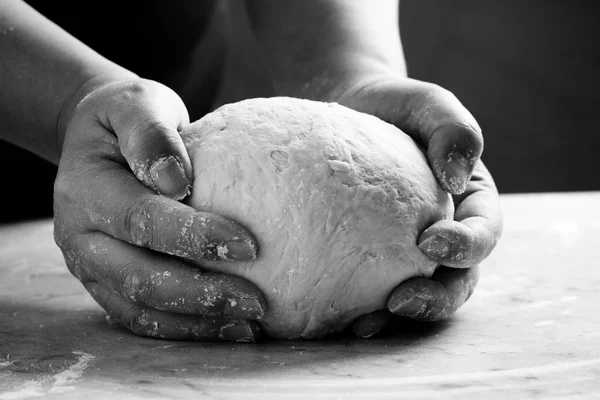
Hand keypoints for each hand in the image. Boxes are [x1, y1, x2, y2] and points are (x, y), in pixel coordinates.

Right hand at [53, 76, 265, 341]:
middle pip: (139, 276)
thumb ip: (151, 135)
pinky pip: (142, 317)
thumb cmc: (127, 118)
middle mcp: (81, 236)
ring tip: (249, 324)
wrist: (97, 140)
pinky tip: (227, 328)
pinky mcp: (107, 284)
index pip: (142, 219)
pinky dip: (184, 329)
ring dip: (196, 321)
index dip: (194, 236)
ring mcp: (91, 266)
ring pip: (140, 308)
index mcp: (85, 190)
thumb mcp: (138, 104)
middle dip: (201, 294)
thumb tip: (176, 180)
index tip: (249, 246)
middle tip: (257, 301)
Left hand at [325, 77, 502, 337]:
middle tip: (401, 302)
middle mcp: (443, 234)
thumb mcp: (428, 104)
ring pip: (415, 294)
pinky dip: (357, 305)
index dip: (467, 246)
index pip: (483, 232)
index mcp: (469, 203)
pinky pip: (369, 288)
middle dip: (435, 299)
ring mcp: (404, 251)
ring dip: (397, 317)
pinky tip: (332, 311)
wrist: (346, 109)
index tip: (430, 242)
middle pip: (455, 280)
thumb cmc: (393, 106)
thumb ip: (452, 128)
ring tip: (365, 324)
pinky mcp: (367, 257)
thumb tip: (457, 176)